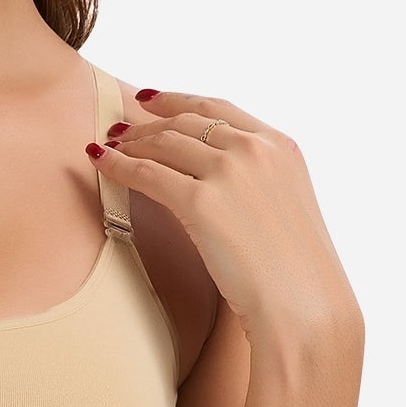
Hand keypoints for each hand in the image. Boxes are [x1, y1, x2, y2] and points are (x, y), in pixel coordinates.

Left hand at [87, 88, 356, 342]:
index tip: (150, 99)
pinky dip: (118, 165)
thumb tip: (213, 176)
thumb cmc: (294, 273)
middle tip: (119, 130)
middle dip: (147, 123)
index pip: (219, 108)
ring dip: (129, 143)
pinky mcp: (202, 201)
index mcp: (281, 146)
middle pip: (186, 122)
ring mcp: (229, 171)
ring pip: (163, 143)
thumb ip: (255, 181)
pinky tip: (101, 163)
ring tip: (108, 147)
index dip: (177, 100)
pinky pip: (145, 173)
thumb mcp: (285, 207)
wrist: (304, 308)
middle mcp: (256, 149)